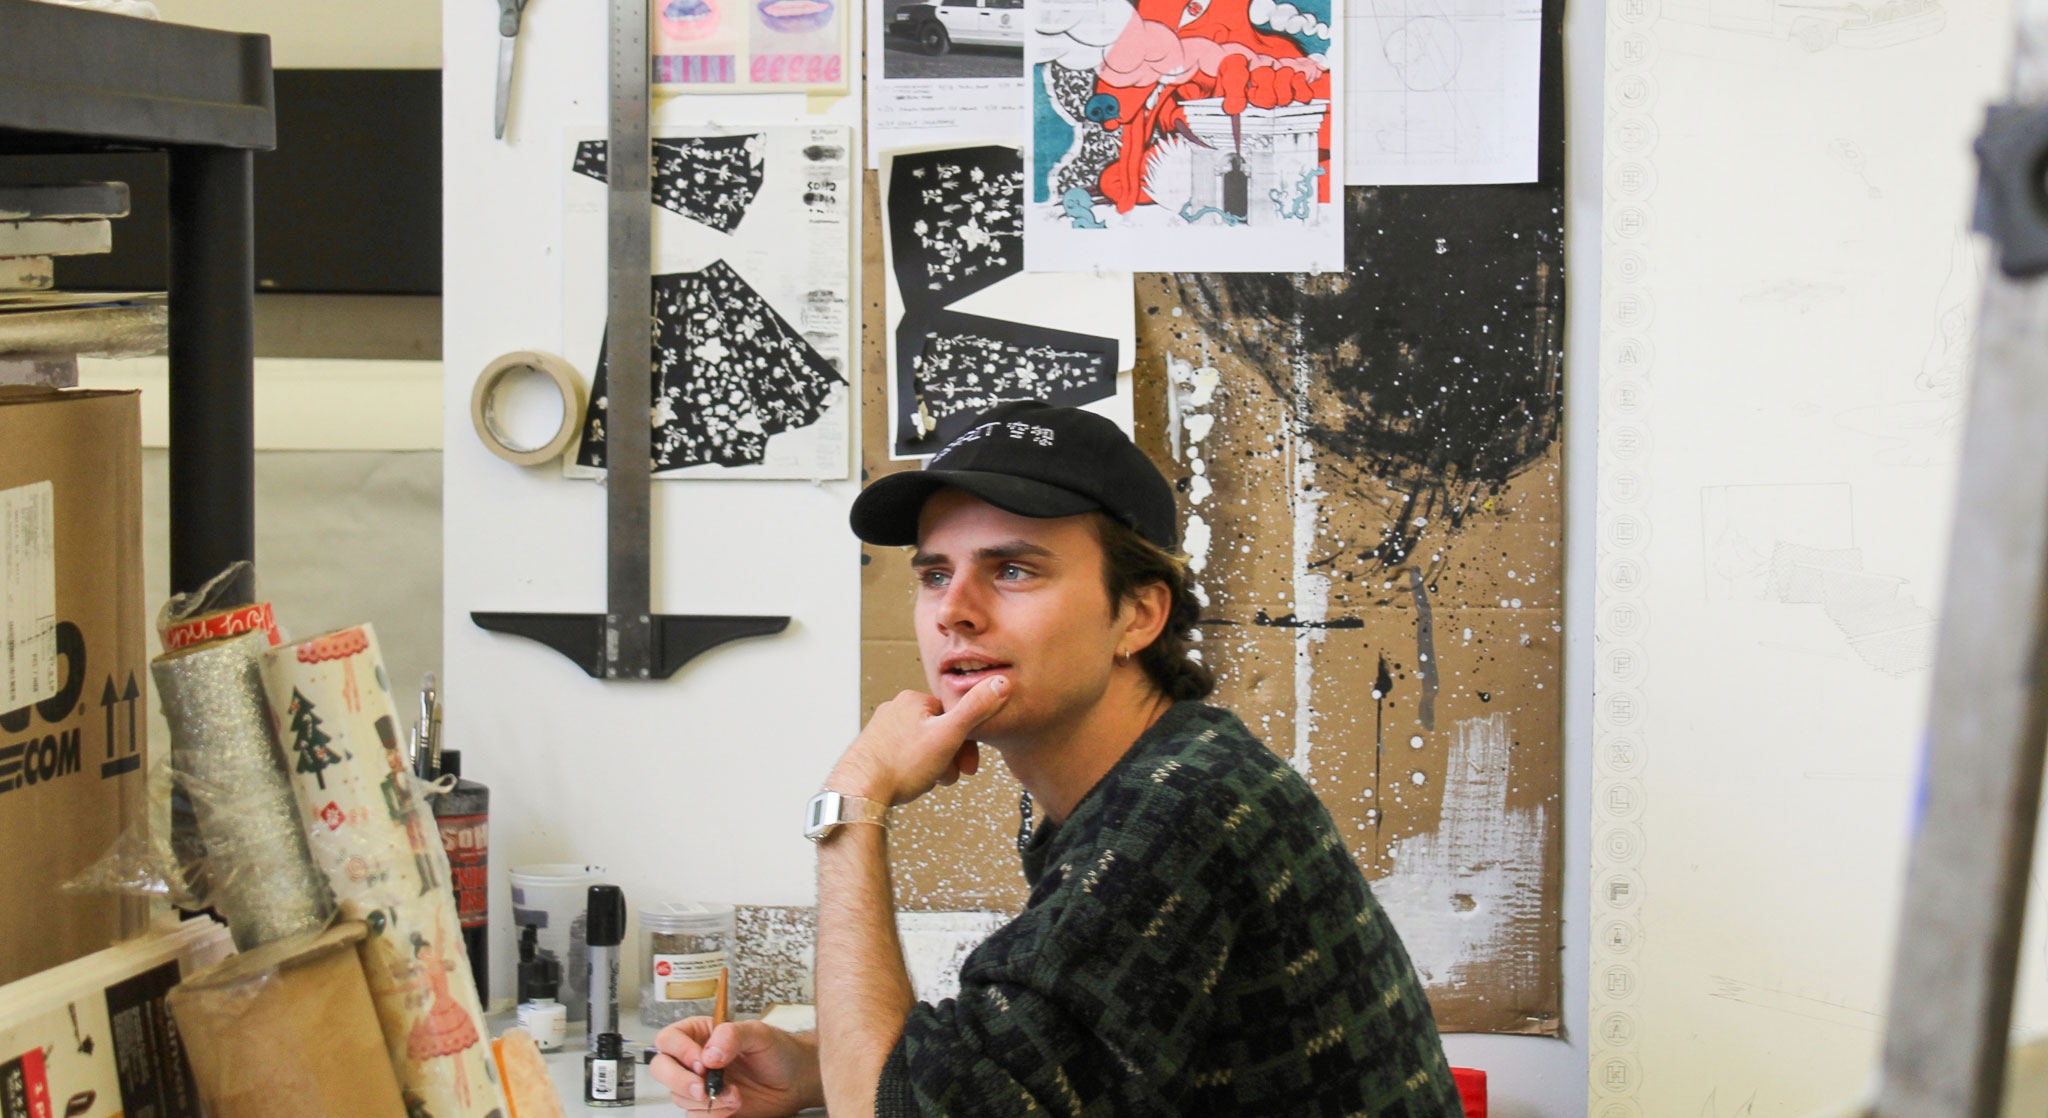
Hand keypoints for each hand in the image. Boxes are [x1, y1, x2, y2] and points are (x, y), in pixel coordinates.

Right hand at [649, 1018, 819, 1115]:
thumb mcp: (759, 1033)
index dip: (680, 1052)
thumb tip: (709, 1053)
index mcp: (700, 1033)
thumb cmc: (779, 1050)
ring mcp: (700, 1084)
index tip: (702, 1063)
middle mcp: (695, 1059)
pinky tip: (732, 1105)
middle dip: (680, 1081)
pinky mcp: (709, 1106)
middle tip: (703, 1088)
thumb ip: (733, 1035)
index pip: (670, 1039)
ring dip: (705, 1100)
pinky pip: (694, 1115)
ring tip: (734, 1095)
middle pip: (662, 1069)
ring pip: (678, 1095)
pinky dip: (712, 1114)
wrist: (795, 1080)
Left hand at [830, 677, 1009, 806]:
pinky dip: (914, 769)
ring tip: (930, 782)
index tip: (969, 767)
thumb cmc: (900, 766)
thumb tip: (1001, 683)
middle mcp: (895, 709)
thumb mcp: (948, 736)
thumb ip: (975, 709)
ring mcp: (882, 729)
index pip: (955, 715)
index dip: (968, 743)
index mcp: (913, 699)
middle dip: (950, 757)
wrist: (858, 792)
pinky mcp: (873, 748)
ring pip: (922, 745)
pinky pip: (905, 755)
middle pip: (939, 731)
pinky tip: (912, 783)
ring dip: (934, 765)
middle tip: (950, 777)